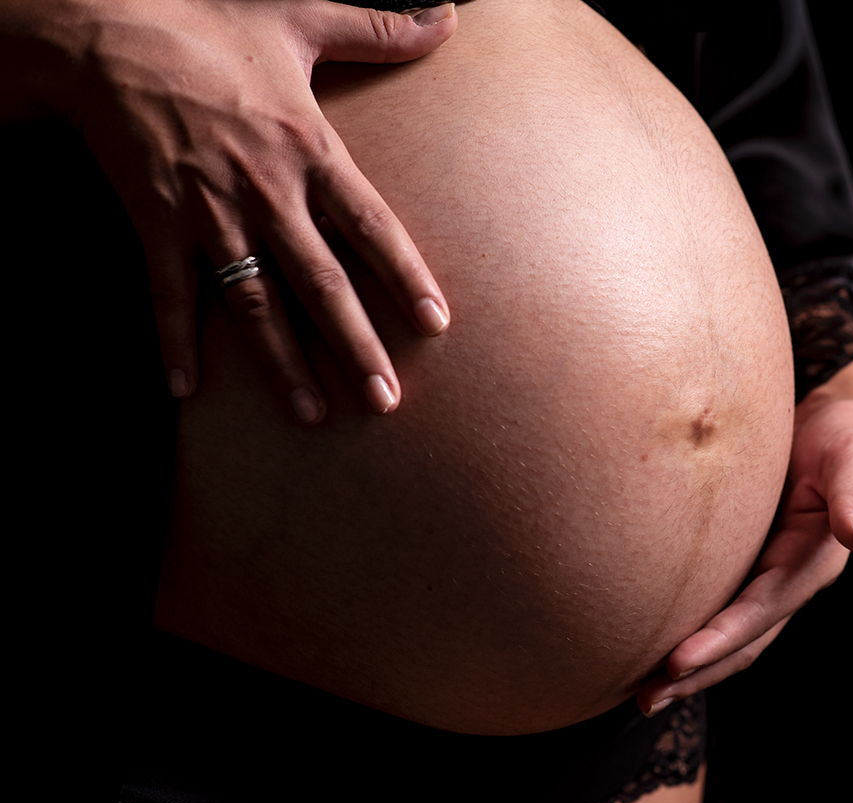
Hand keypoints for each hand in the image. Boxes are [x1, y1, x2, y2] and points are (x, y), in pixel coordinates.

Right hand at [18, 0, 457, 421]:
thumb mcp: (299, 20)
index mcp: (309, 150)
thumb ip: (378, 30)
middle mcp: (267, 192)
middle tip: (385, 402)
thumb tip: (449, 17)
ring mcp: (210, 214)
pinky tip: (185, 390)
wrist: (106, 34)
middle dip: (356, 346)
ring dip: (283, 364)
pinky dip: (175, 341)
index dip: (405, 276)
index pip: (372, 225)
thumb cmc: (208, 28)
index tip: (435, 324)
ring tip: (313, 415)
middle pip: (322, 283)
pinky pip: (169, 295)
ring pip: (256, 303)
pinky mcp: (157, 224)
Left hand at [637, 361, 852, 715]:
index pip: (760, 610)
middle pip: (742, 639)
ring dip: (690, 667)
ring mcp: (769, 577)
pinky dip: (689, 633)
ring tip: (643, 693)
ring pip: (728, 634)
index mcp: (814, 561)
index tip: (677, 662)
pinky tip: (652, 646)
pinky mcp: (748, 565)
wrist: (838, 422)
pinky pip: (718, 608)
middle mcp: (790, 579)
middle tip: (646, 699)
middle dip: (697, 672)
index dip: (721, 639)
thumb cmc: (844, 434)